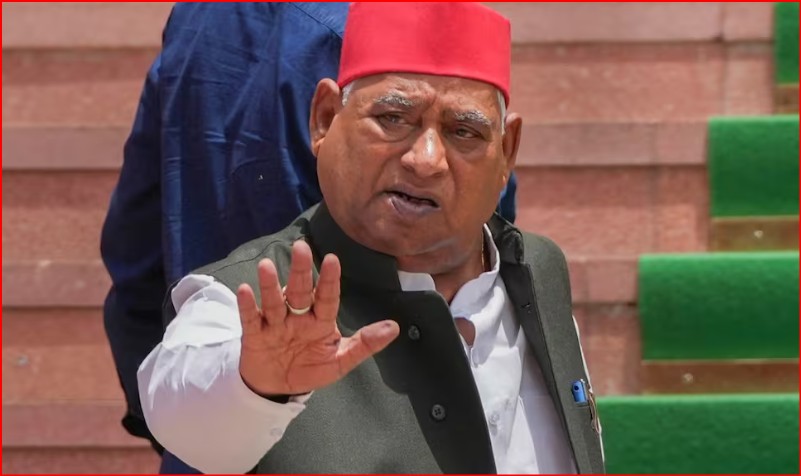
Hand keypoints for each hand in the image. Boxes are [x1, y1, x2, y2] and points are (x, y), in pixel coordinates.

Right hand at [237, 240, 399, 396]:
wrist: (277, 389)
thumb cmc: (310, 368)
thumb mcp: (340, 361)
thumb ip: (365, 344)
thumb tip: (394, 327)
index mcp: (320, 320)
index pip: (327, 297)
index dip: (329, 280)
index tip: (332, 260)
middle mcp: (297, 317)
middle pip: (299, 291)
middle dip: (300, 271)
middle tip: (301, 247)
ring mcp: (275, 324)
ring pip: (273, 302)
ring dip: (270, 285)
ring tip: (267, 266)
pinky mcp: (255, 335)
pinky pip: (251, 319)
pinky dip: (247, 306)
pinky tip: (245, 290)